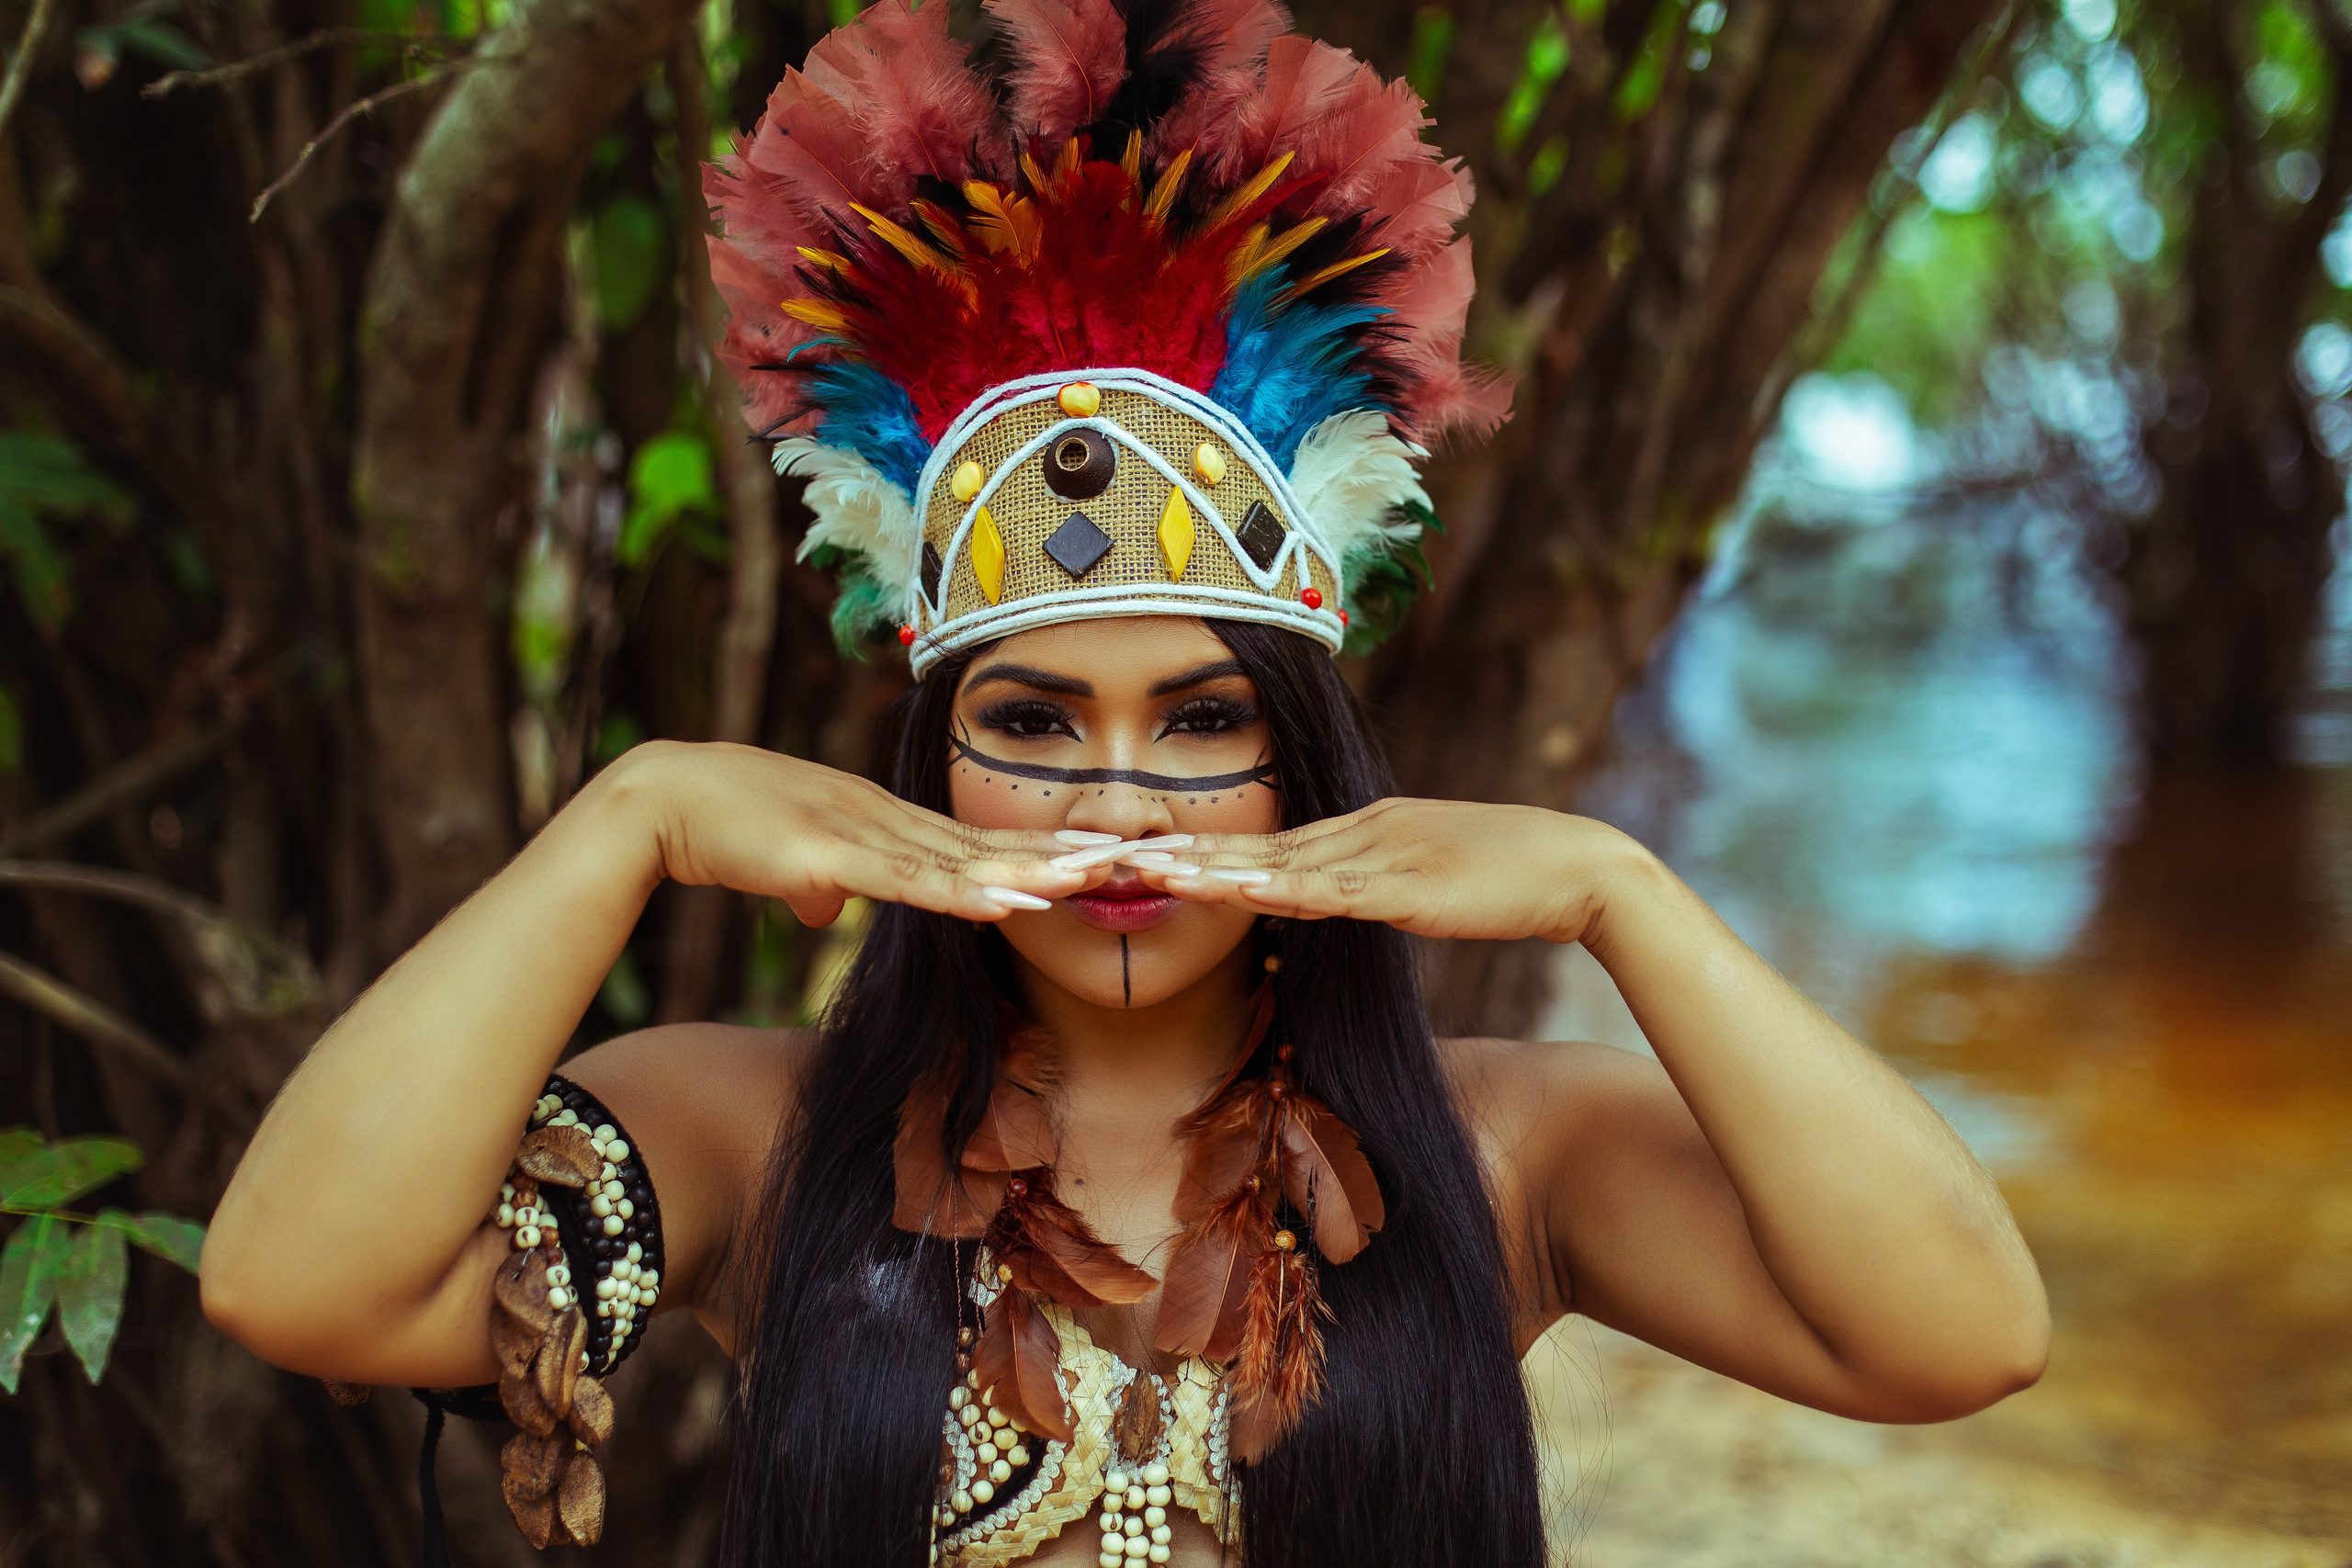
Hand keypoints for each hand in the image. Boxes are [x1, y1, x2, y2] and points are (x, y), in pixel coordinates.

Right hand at [603, 741, 1090, 925]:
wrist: (660, 802)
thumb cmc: (720, 829)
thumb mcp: (785, 865)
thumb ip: (815, 885)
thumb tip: (820, 910)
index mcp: (883, 822)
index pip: (977, 841)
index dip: (1039, 851)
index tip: (1100, 860)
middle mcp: (885, 819)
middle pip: (988, 845)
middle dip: (1061, 856)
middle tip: (1134, 861)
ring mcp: (860, 832)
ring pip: (961, 861)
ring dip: (1028, 875)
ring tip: (1094, 882)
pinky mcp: (826, 854)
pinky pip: (907, 880)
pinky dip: (959, 894)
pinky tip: (1004, 903)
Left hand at [1115, 798, 1654, 944]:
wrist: (1582, 870)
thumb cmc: (1513, 879)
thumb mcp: (1425, 879)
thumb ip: (1374, 883)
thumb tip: (1325, 897)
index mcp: (1363, 828)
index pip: (1268, 843)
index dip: (1203, 851)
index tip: (1143, 857)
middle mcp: (1362, 830)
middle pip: (1257, 846)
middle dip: (1183, 855)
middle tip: (1111, 858)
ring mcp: (1384, 853)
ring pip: (1280, 864)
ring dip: (1211, 869)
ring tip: (1149, 871)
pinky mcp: (1410, 885)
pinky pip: (1334, 889)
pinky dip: (1283, 889)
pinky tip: (1240, 889)